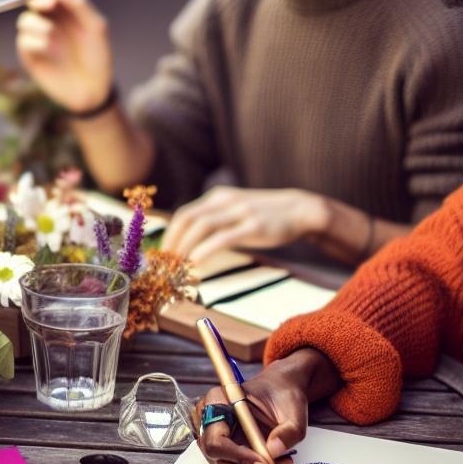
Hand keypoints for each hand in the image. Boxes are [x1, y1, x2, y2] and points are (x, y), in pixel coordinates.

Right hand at [14, 0, 114, 113]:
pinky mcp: (29, 55)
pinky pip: (23, 40)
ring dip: (40, 26)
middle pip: (34, 0)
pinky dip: (38, 43)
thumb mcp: (97, 28)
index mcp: (67, 10)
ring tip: (56, 40)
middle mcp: (50, 20)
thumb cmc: (98, 58)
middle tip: (50, 4)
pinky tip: (52, 52)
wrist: (93, 89)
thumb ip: (81, 6)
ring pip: (25, 20)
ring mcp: (38, 37)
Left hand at [162, 186, 328, 264]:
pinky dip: (205, 250)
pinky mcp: (253, 226)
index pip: (184, 214)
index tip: (163, 255)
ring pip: (201, 226)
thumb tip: (191, 242)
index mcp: (217, 197)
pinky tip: (196, 263)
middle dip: (172, 242)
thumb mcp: (235, 210)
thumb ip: (216, 219)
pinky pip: (223, 237)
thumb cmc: (264, 215)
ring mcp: (239, 212)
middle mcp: (224, 201)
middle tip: (165, 264)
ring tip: (177, 265)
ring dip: (184, 247)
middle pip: (187, 219)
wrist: (299, 209)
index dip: (170, 234)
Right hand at [191, 348, 332, 463]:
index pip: (216, 438)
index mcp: (218, 401)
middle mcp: (210, 421)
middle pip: (218, 459)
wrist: (281, 394)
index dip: (239, 455)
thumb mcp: (293, 409)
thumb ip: (288, 430)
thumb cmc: (283, 395)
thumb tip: (273, 451)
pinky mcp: (225, 453)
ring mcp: (215, 439)